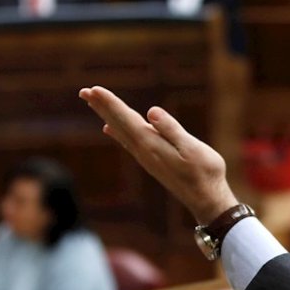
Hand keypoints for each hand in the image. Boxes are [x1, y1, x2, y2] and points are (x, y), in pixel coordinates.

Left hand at [79, 86, 237, 224]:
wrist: (206, 200)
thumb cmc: (204, 172)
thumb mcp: (192, 148)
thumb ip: (171, 129)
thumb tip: (151, 112)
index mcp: (151, 144)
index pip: (126, 119)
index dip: (111, 103)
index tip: (94, 89)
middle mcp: (143, 151)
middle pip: (118, 123)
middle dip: (102, 106)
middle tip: (83, 91)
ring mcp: (146, 157)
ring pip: (121, 131)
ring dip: (107, 115)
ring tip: (93, 102)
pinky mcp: (152, 161)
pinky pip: (128, 141)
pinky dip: (117, 131)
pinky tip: (109, 128)